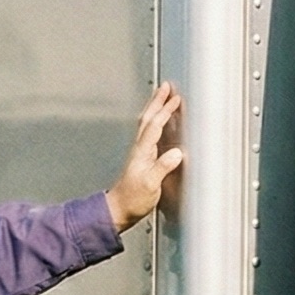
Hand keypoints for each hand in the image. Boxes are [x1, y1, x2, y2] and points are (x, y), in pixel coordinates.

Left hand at [105, 83, 185, 231]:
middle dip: (158, 100)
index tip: (175, 99)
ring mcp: (140, 152)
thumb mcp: (150, 185)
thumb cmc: (132, 199)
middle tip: (166, 86)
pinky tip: (161, 121)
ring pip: (147, 122)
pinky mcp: (142, 157)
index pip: (155, 125)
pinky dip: (156, 120)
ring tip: (163, 96)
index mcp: (142, 152)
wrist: (119, 209)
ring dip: (155, 107)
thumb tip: (176, 153)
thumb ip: (162, 168)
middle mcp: (140, 148)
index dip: (165, 111)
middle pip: (148, 118)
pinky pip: (150, 131)